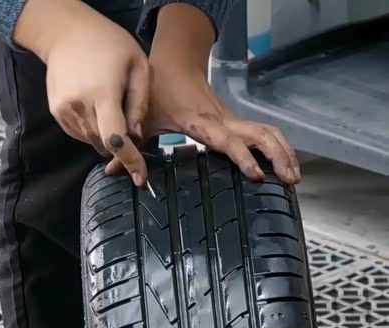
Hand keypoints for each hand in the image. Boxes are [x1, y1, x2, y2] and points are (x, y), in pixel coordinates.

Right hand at [14, 0, 149, 185]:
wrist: (66, 32)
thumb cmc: (109, 45)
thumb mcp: (138, 66)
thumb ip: (140, 105)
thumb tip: (137, 137)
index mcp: (103, 94)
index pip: (116, 140)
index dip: (130, 161)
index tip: (140, 177)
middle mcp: (80, 106)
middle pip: (106, 145)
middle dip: (122, 146)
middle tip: (129, 125)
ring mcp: (65, 111)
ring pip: (93, 143)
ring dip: (107, 137)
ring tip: (110, 108)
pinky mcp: (57, 113)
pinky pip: (81, 135)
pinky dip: (93, 130)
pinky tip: (96, 109)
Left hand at [106, 4, 299, 185]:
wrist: (176, 63)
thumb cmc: (160, 90)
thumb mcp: (143, 117)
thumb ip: (130, 144)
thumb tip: (115, 171)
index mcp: (202, 122)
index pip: (227, 140)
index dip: (242, 156)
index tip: (255, 175)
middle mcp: (222, 120)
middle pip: (259, 135)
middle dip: (277, 156)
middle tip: (288, 180)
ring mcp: (232, 120)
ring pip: (267, 133)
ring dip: (283, 152)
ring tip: (294, 177)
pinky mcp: (235, 121)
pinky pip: (263, 132)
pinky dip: (278, 146)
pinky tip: (285, 163)